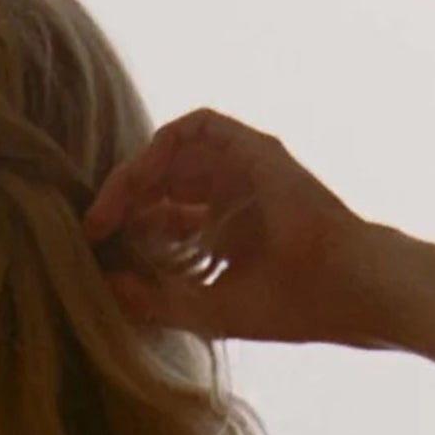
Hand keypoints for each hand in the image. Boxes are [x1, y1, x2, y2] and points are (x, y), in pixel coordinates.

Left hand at [81, 108, 379, 346]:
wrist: (342, 288)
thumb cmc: (288, 306)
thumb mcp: (204, 309)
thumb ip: (155, 301)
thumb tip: (107, 287)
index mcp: (221, 235)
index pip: (159, 220)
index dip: (124, 231)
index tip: (95, 251)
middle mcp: (228, 198)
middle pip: (158, 185)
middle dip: (121, 202)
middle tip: (93, 229)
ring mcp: (242, 171)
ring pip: (171, 153)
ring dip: (133, 176)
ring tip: (109, 211)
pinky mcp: (253, 150)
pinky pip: (200, 125)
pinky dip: (163, 146)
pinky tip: (141, 178)